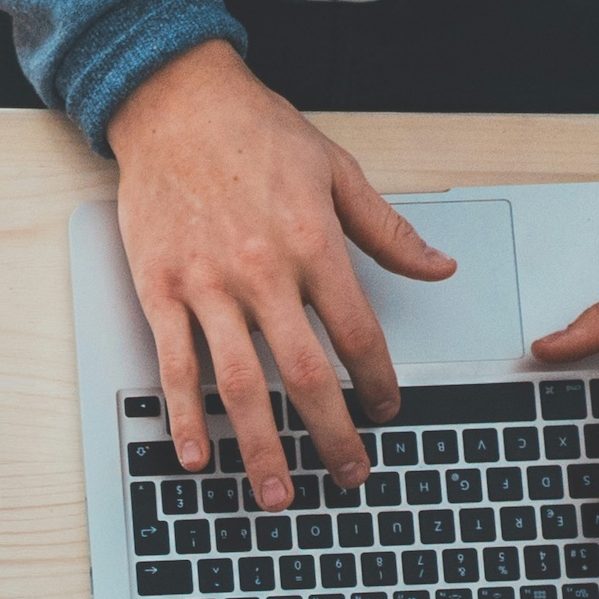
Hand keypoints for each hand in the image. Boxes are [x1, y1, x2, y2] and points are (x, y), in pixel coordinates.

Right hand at [106, 41, 455, 511]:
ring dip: (261, 447)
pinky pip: (175, 367)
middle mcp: (262, 272)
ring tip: (278, 493)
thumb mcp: (336, 170)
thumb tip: (438, 268)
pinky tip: (198, 457)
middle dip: (332, 434)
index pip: (357, 332)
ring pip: (241, 384)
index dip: (378, 381)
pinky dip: (186, 417)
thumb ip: (387, 231)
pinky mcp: (160, 291)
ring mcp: (206, 287)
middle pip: (306, 373)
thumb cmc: (255, 134)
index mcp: (312, 243)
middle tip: (348, 474)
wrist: (177, 105)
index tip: (387, 411)